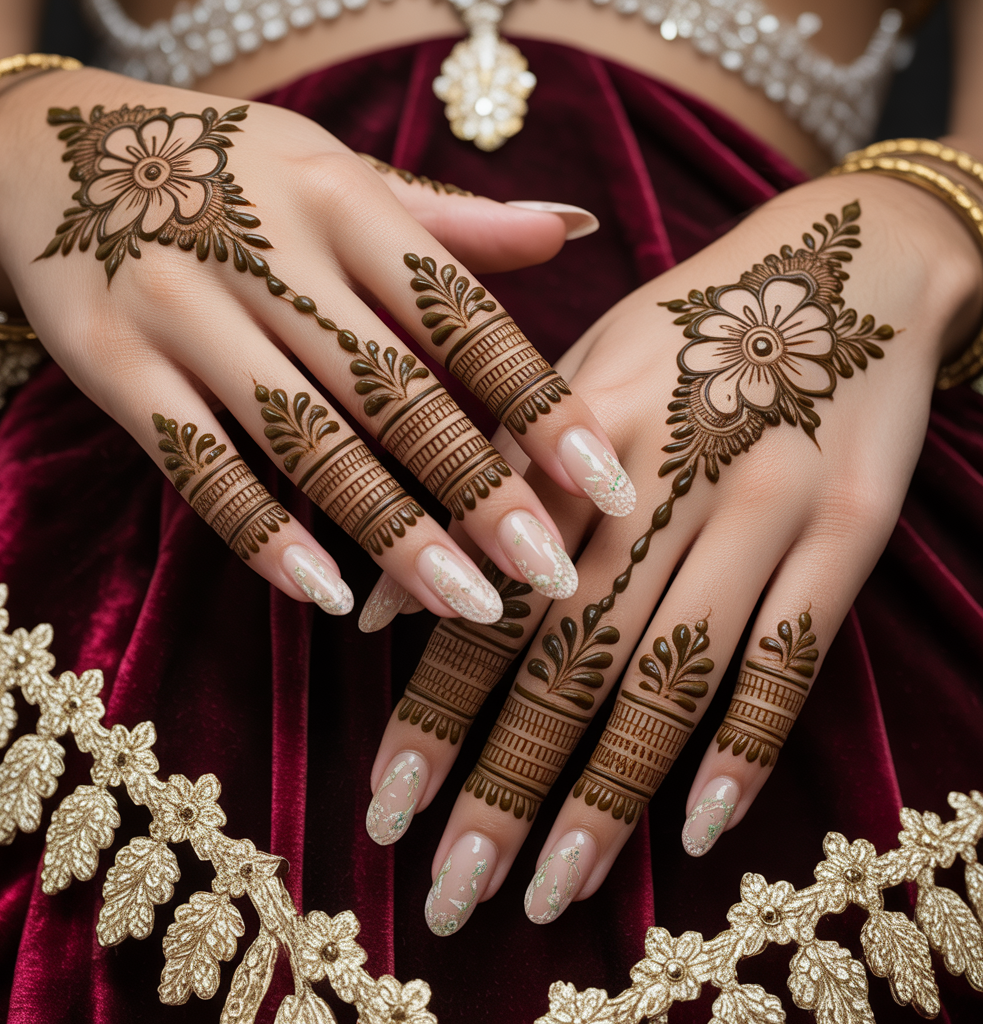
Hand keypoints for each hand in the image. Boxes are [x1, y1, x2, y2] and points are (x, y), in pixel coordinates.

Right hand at [0, 65, 632, 619]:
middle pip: (397, 393)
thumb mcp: (338, 173)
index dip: (541, 404)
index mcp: (344, 201)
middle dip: (481, 492)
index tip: (604, 483)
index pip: (465, 316)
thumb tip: (571, 232)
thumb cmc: (232, 171)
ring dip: (394, 533)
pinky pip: (200, 465)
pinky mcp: (115, 366)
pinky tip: (327, 593)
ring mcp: (185, 310)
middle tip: (551, 575)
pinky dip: (264, 533)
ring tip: (466, 605)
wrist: (56, 150)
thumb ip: (451, 223)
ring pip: (309, 443)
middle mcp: (269, 255)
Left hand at [365, 171, 982, 931]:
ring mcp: (762, 505)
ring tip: (553, 890)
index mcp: (576, 432)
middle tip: (455, 890)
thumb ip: (485, 482)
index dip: (435, 707)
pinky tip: (695, 828)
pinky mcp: (846, 529)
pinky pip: (791, 654)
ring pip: (672, 672)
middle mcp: (663, 476)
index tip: (389, 805)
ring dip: (609, 793)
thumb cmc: (683, 326)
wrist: (843, 262)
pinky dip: (743, 745)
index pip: (489, 595)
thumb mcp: (571, 370)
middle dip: (506, 780)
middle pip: (572, 655)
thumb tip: (390, 605)